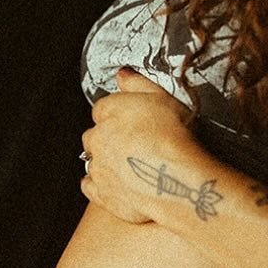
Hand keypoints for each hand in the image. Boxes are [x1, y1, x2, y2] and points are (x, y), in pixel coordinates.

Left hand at [81, 69, 199, 223]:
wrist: (177, 178)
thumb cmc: (175, 136)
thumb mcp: (162, 97)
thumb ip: (138, 83)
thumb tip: (121, 74)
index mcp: (108, 111)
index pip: (103, 109)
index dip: (119, 116)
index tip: (133, 123)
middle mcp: (97, 138)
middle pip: (95, 135)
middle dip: (109, 139)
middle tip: (134, 145)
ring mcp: (97, 167)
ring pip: (92, 160)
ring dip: (106, 161)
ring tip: (131, 166)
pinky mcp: (101, 193)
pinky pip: (90, 186)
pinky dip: (99, 184)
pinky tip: (116, 183)